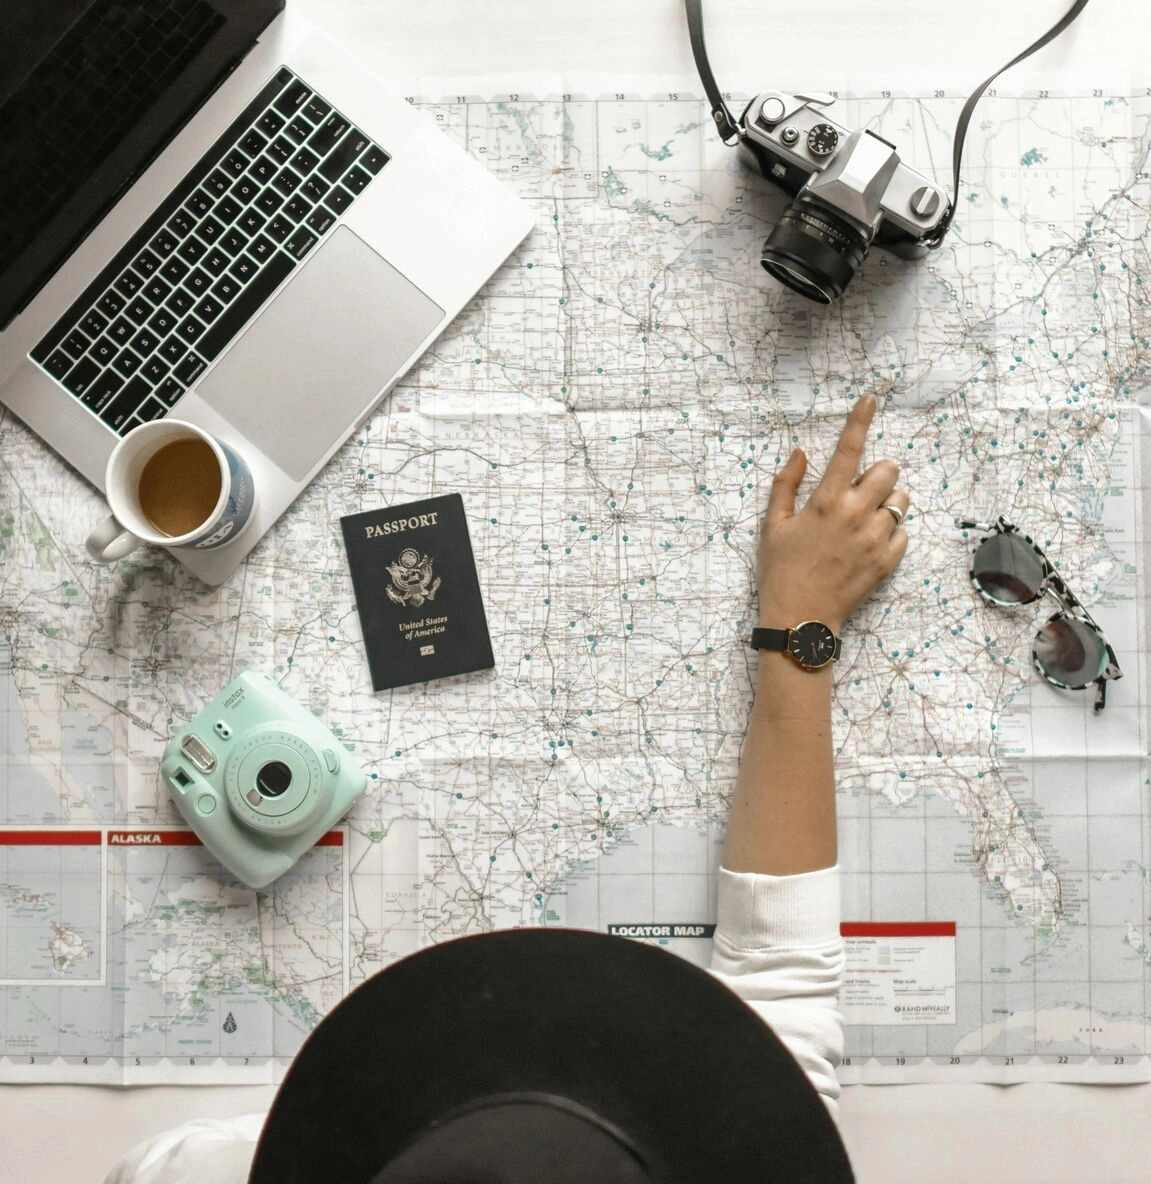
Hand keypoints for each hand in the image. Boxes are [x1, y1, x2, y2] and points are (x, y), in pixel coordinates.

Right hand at [757, 395, 907, 633]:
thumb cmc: (780, 570)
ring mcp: (874, 539)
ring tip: (865, 519)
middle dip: (878, 473)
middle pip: (888, 471)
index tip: (871, 399)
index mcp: (825, 501)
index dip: (860, 419)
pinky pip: (903, 534)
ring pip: (901, 502)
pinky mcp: (887, 562)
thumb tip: (801, 453)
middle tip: (860, 490)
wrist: (800, 619)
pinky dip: (890, 533)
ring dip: (887, 502)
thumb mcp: (772, 525)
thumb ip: (785, 484)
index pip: (849, 449)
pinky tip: (868, 544)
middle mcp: (855, 515)